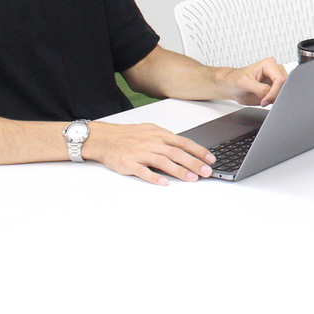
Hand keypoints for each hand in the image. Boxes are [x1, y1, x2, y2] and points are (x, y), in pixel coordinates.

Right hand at [83, 121, 215, 185]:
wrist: (104, 138)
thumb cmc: (128, 135)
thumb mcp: (150, 130)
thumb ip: (166, 139)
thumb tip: (184, 147)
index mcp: (159, 134)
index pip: (183, 142)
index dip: (198, 151)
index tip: (210, 159)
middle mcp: (151, 143)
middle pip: (177, 153)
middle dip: (194, 163)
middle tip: (206, 172)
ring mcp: (140, 153)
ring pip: (163, 162)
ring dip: (179, 171)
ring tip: (192, 178)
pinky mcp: (128, 163)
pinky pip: (143, 171)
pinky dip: (154, 177)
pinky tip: (164, 183)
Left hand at [216, 57, 286, 106]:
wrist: (231, 85)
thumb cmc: (235, 80)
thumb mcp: (244, 84)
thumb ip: (260, 89)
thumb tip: (270, 95)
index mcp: (268, 64)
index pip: (280, 80)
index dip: (274, 92)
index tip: (264, 100)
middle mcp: (275, 69)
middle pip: (285, 85)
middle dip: (275, 96)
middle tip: (263, 101)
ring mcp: (276, 78)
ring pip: (285, 91)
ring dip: (275, 98)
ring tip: (263, 99)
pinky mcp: (276, 86)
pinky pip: (281, 95)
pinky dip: (275, 100)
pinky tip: (266, 99)